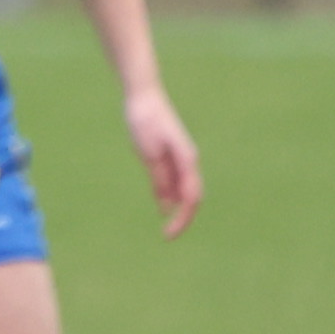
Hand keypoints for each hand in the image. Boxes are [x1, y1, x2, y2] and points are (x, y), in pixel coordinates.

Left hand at [121, 86, 201, 237]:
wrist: (143, 97)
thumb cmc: (145, 121)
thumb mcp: (149, 154)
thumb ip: (160, 178)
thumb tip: (167, 205)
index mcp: (187, 161)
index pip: (191, 199)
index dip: (182, 220)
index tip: (168, 234)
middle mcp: (188, 161)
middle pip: (191, 198)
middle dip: (182, 218)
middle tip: (166, 236)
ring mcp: (180, 158)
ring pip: (182, 191)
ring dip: (174, 207)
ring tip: (164, 225)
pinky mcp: (170, 155)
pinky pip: (172, 181)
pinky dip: (167, 195)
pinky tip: (160, 204)